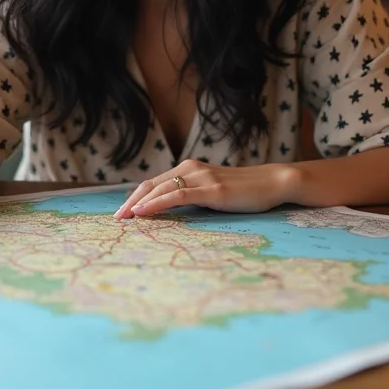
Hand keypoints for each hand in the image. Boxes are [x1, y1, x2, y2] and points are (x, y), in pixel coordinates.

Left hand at [114, 159, 299, 218]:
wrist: (272, 184)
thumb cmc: (243, 193)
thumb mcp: (212, 194)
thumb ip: (193, 198)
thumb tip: (171, 214)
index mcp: (189, 169)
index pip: (154, 183)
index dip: (135, 197)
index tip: (122, 213)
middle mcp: (191, 169)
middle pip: (151, 184)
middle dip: (131, 202)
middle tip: (116, 219)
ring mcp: (201, 177)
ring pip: (161, 189)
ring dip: (139, 204)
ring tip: (124, 218)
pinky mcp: (211, 190)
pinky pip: (178, 196)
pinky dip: (157, 203)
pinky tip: (144, 212)